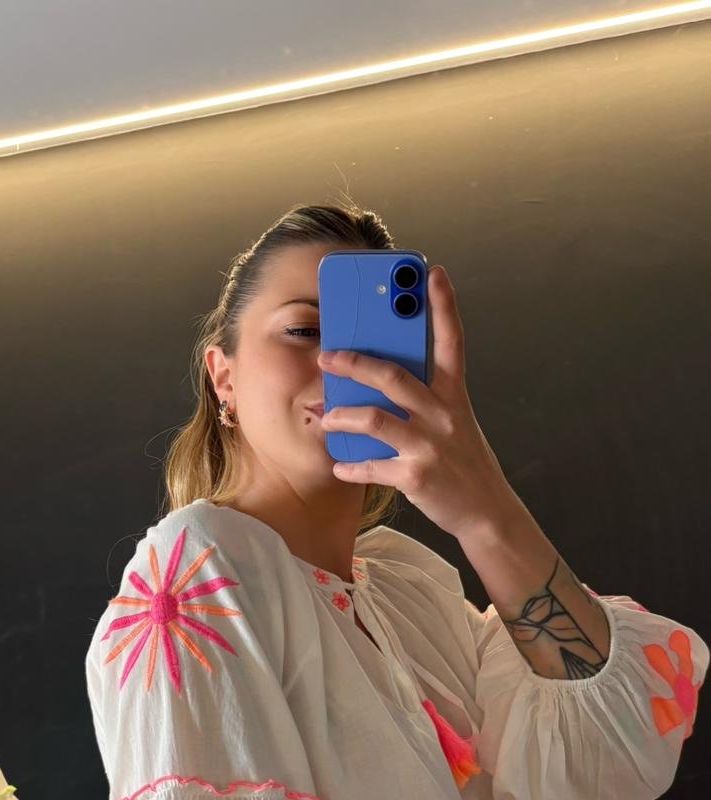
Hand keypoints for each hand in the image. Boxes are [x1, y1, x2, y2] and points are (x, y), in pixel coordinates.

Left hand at [318, 264, 522, 545]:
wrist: (487, 512)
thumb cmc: (463, 462)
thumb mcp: (456, 422)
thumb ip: (427, 400)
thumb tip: (383, 383)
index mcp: (454, 396)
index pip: (451, 342)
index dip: (444, 306)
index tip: (433, 272)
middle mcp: (443, 415)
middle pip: (393, 376)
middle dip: (356, 362)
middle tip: (328, 355)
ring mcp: (429, 445)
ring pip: (375, 419)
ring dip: (343, 416)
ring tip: (327, 418)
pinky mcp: (416, 476)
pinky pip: (372, 465)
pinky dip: (352, 466)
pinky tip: (340, 466)